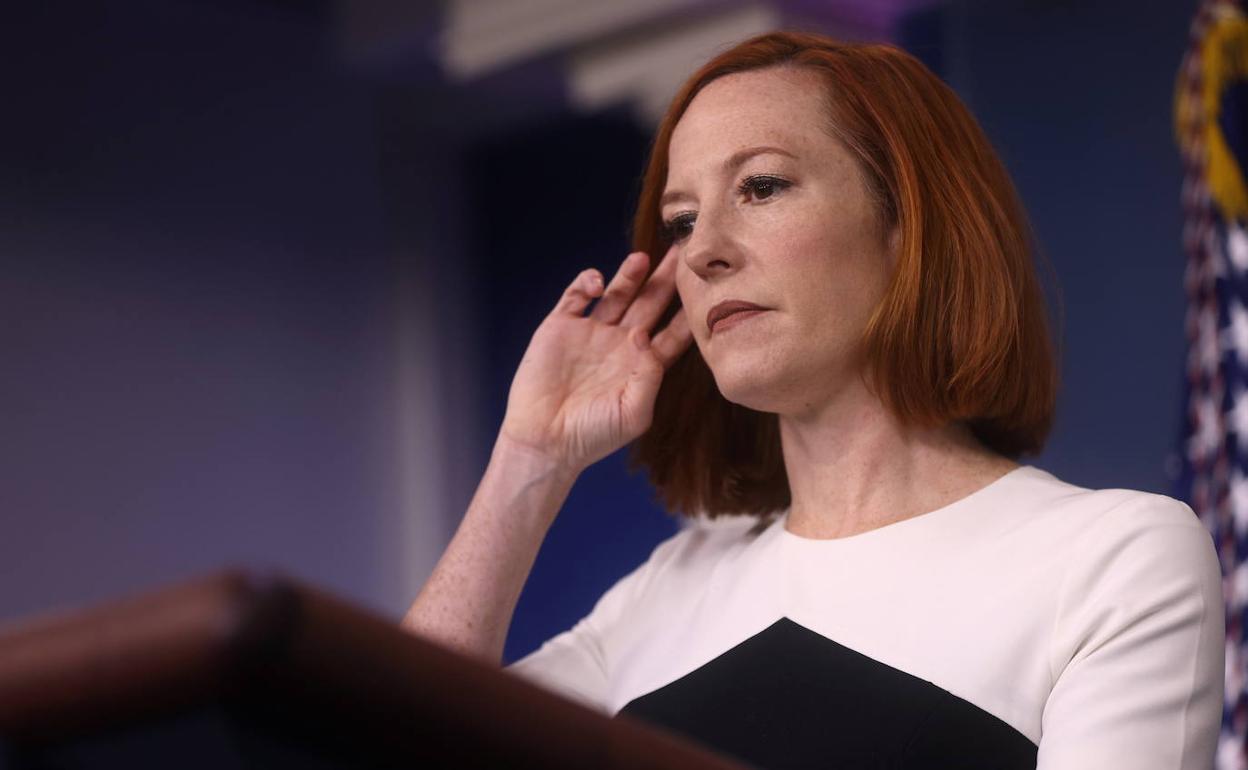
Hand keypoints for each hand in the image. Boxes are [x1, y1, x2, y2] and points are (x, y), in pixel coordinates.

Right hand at [498, 248, 692, 474]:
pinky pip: (577, 295)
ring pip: (617, 294)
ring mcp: (590, 333)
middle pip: (650, 305)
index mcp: (641, 366)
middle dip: (666, 280)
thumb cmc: (593, 435)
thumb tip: (644, 336)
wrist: (544, 440)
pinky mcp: (560, 327)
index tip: (708, 292)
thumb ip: (649, 376)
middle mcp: (619, 345)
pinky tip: (598, 284)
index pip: (673, 334)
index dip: (689, 314)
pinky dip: (588, 282)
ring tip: (643, 257)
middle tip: (682, 253)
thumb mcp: (634, 413)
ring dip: (630, 275)